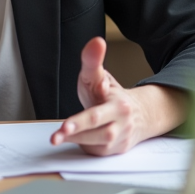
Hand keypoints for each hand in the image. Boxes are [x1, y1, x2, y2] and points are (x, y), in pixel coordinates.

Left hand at [49, 36, 186, 155]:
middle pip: (99, 131)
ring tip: (58, 136)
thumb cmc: (109, 95)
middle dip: (76, 133)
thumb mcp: (98, 76)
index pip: (96, 113)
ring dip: (77, 141)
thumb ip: (92, 61)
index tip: (64, 127)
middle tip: (56, 137)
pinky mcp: (116, 150)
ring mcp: (120, 138)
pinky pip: (98, 152)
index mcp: (118, 103)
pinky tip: (75, 138)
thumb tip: (96, 41)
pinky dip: (85, 147)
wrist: (139, 115)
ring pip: (98, 144)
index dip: (79, 121)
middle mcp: (122, 122)